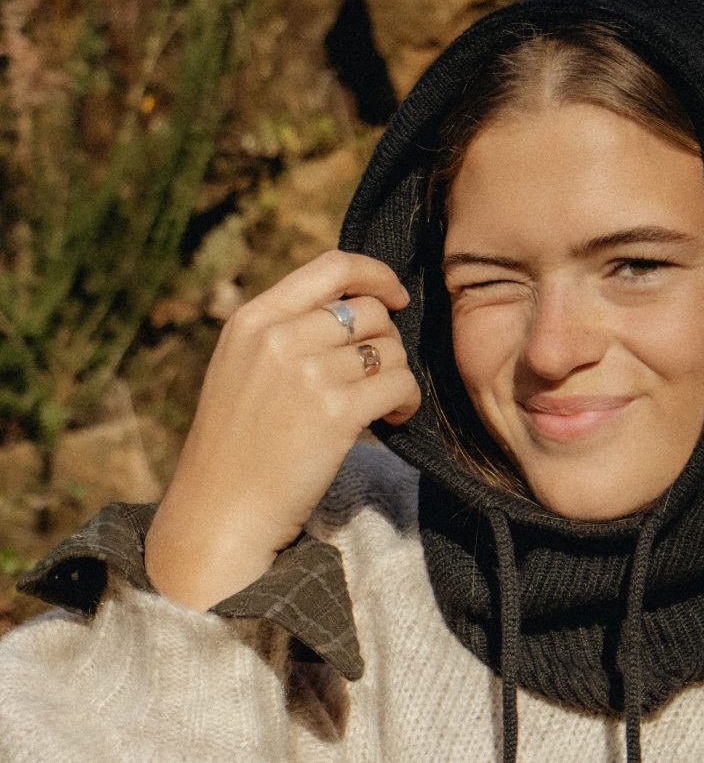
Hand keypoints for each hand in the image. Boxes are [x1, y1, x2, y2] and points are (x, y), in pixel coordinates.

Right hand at [145, 250, 420, 609]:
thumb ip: (283, 331)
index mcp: (252, 319)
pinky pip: (401, 384)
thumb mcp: (240, 368)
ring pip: (390, 350)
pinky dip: (407, 401)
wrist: (219, 515)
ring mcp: (307, 374)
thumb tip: (353, 306)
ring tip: (381, 405)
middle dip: (387, 342)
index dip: (376, 275)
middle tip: (376, 377)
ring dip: (397, 376)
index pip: (332, 266)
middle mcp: (278, 338)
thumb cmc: (236, 448)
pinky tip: (391, 420)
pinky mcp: (336, 413)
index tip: (394, 297)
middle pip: (369, 312)